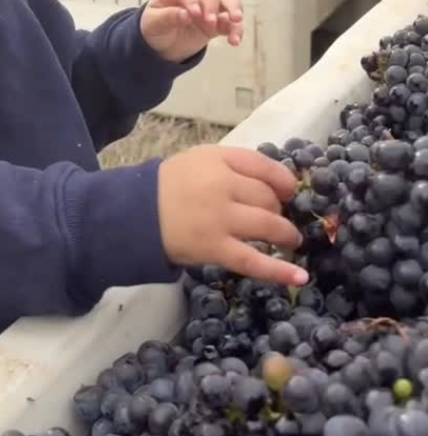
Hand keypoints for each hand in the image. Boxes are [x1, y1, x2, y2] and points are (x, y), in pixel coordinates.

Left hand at [140, 0, 243, 62]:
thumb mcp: (153, 24)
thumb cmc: (154, 28)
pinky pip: (230, 23)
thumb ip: (168, 17)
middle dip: (212, 6)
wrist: (160, 45)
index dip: (191, 1)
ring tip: (236, 21)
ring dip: (233, 9)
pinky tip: (235, 41)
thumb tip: (185, 14)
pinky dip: (235, 30)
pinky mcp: (216, 24)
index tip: (194, 14)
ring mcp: (207, 9)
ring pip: (226, 1)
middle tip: (210, 22)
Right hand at [157, 145, 307, 286]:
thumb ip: (235, 164)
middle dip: (278, 209)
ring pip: (268, 225)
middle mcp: (221, 185)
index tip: (287, 191)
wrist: (137, 212)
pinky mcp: (215, 248)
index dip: (283, 180)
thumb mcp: (201, 160)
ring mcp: (219, 219)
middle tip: (274, 217)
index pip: (264, 166)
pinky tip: (299, 276)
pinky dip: (279, 271)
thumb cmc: (172, 185)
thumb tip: (278, 182)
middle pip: (268, 197)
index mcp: (218, 159)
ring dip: (285, 234)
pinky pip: (253, 261)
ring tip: (289, 240)